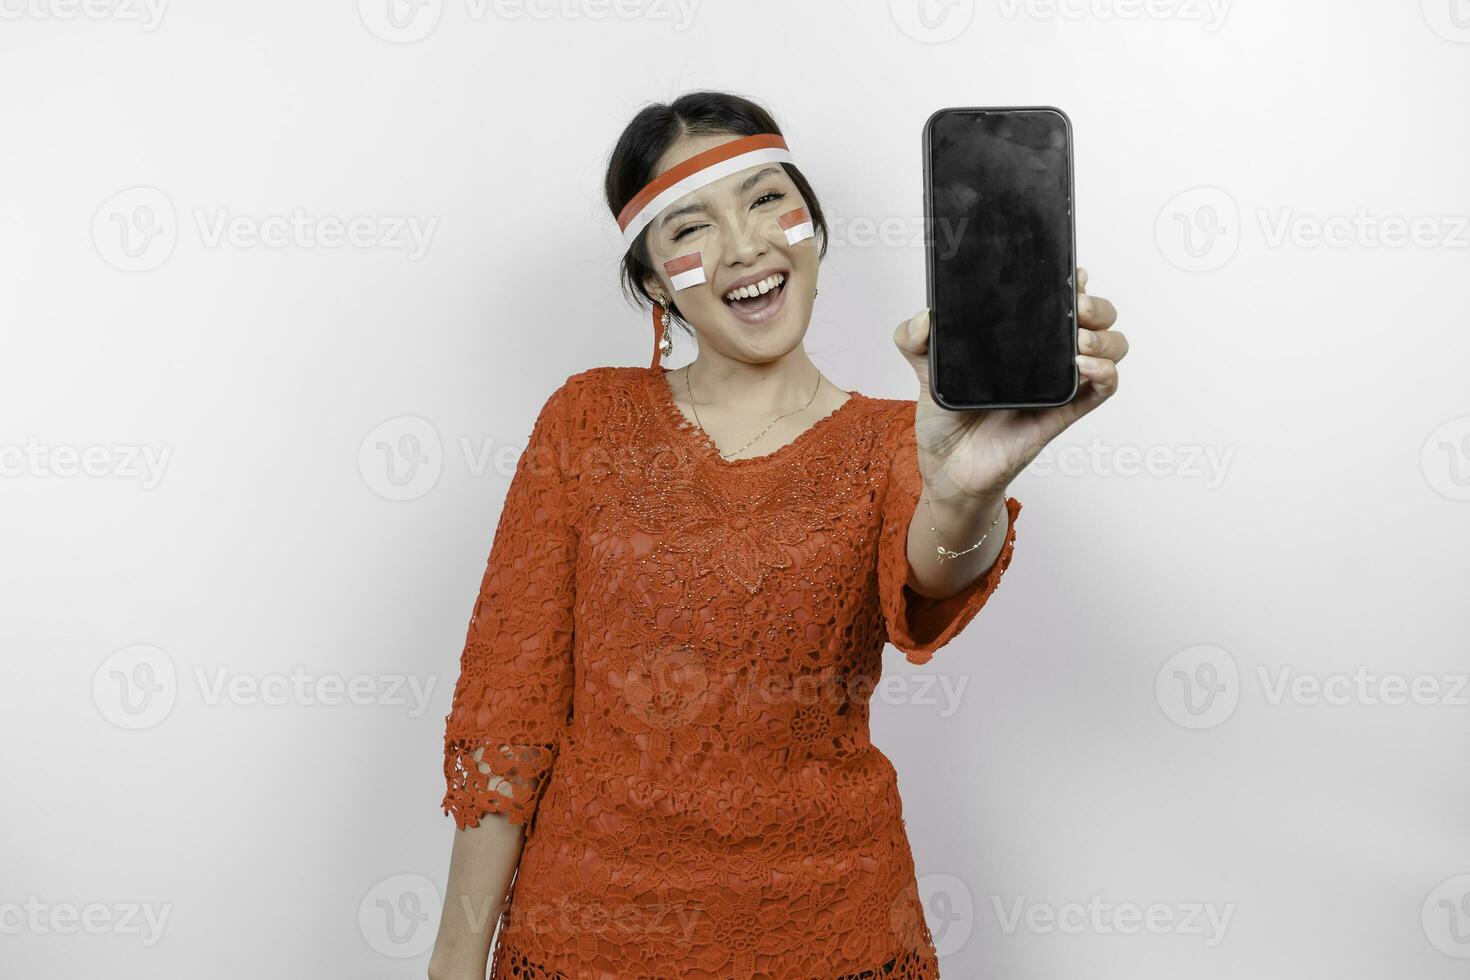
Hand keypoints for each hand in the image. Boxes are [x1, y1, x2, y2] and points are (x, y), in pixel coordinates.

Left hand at [892, 266, 1126, 499]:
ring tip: (1079, 342)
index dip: (1073, 280)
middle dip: (1097, 305)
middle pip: (1098, 318)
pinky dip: (1105, 372)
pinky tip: (1084, 366)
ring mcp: (1059, 383)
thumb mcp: (924, 368)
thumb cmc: (945, 418)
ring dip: (1105, 337)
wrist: (948, 467)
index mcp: (1020, 337)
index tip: (1069, 273)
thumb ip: (913, 338)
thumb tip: (925, 317)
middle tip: (1076, 307)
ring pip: (1111, 348)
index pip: (1060, 299)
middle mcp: (1046, 355)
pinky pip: (1102, 389)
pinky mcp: (1064, 412)